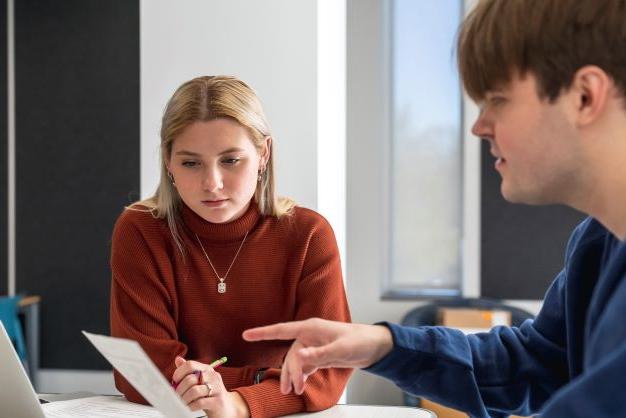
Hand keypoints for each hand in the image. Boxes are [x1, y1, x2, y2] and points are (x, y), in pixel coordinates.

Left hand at [172, 356, 249, 417]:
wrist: (228, 408)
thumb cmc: (210, 394)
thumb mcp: (200, 381)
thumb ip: (189, 371)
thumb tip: (178, 359)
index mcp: (207, 369)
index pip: (190, 365)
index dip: (179, 373)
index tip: (175, 382)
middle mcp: (213, 376)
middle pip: (190, 379)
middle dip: (179, 390)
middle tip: (176, 396)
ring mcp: (217, 389)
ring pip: (194, 391)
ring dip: (184, 399)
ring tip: (182, 403)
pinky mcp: (218, 402)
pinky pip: (199, 403)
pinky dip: (191, 406)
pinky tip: (189, 407)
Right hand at [242, 318, 392, 393]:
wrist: (374, 346)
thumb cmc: (359, 341)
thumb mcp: (340, 349)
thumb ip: (319, 354)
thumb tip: (298, 356)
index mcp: (311, 328)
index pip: (281, 330)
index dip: (262, 333)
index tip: (246, 335)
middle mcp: (309, 335)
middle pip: (290, 354)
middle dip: (288, 372)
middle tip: (291, 389)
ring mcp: (314, 345)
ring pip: (295, 362)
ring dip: (293, 376)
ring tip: (293, 391)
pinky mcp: (319, 354)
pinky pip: (303, 365)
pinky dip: (300, 376)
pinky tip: (300, 386)